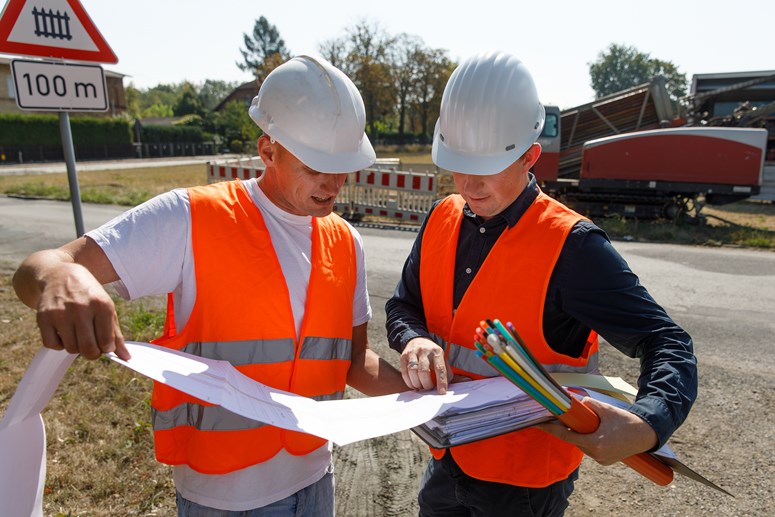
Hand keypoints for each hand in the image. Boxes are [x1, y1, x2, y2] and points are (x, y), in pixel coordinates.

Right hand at [35, 263, 128, 360]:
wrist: (60, 275)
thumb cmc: (88, 294)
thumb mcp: (107, 308)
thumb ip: (116, 334)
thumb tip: (126, 357)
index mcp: (102, 305)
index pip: (107, 342)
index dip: (107, 348)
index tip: (104, 344)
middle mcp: (81, 308)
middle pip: (88, 349)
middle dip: (92, 352)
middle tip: (92, 345)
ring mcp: (60, 313)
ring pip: (71, 348)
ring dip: (76, 347)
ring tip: (78, 333)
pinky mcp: (43, 317)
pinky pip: (53, 345)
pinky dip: (59, 344)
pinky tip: (64, 331)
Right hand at [400, 337, 447, 393]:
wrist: (417, 340)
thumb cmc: (432, 353)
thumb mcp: (441, 357)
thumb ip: (446, 370)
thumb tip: (449, 385)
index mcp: (436, 351)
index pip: (440, 368)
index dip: (441, 381)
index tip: (442, 392)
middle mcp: (424, 351)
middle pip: (424, 371)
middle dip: (426, 384)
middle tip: (429, 388)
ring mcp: (412, 353)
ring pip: (412, 372)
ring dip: (417, 384)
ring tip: (421, 387)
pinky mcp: (403, 357)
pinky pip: (404, 373)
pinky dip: (409, 382)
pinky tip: (414, 385)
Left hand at [535, 396, 657, 464]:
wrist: (646, 434)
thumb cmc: (625, 420)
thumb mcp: (605, 409)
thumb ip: (587, 405)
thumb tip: (571, 399)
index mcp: (595, 443)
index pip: (566, 436)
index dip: (550, 429)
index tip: (538, 424)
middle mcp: (597, 455)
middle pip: (574, 440)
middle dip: (569, 430)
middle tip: (563, 417)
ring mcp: (602, 460)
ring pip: (582, 445)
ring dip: (581, 435)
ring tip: (590, 424)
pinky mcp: (606, 461)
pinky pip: (591, 449)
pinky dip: (589, 440)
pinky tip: (596, 432)